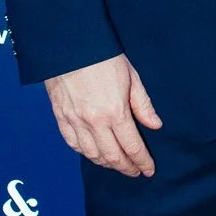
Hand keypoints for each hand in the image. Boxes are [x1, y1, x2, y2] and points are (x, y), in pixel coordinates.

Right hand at [45, 54, 161, 176]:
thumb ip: (143, 105)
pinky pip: (73, 144)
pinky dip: (85, 153)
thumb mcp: (132, 77)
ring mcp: (75, 121)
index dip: (142, 161)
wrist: (69, 44)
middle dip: (126, 168)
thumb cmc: (102, 56)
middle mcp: (94, 122)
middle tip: (135, 172)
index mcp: (115, 112)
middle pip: (112, 156)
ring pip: (92, 154)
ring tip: (117, 164)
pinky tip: (94, 154)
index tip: (149, 170)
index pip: (132, 147)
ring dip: (106, 163)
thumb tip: (154, 125)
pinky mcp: (60, 117)